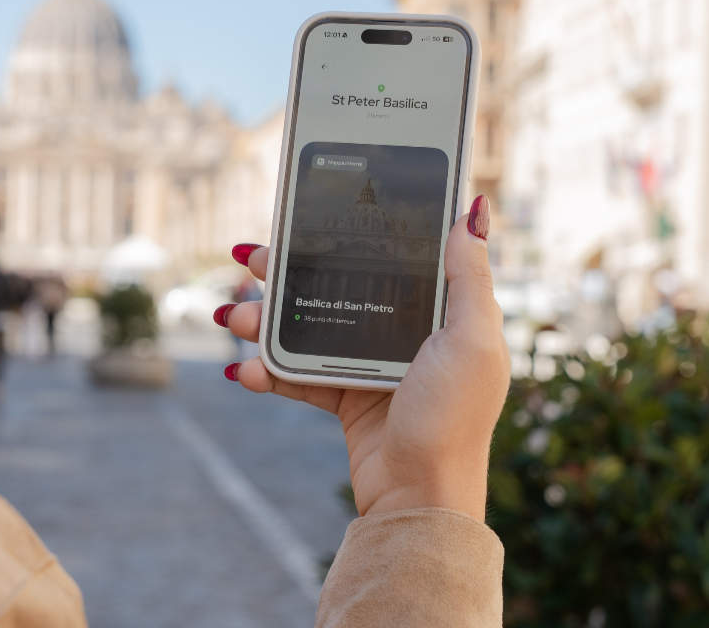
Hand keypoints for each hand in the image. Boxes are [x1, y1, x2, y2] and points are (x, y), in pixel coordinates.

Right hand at [217, 195, 508, 521]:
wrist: (420, 497)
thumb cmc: (454, 419)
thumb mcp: (473, 341)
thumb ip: (469, 277)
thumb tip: (473, 212)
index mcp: (439, 314)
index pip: (391, 258)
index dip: (351, 234)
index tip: (310, 216)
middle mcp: (405, 336)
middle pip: (339, 287)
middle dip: (289, 273)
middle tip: (250, 258)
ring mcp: (373, 367)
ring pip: (310, 329)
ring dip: (266, 322)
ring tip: (234, 317)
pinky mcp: (347, 400)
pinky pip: (300, 376)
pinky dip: (270, 373)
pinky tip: (245, 369)